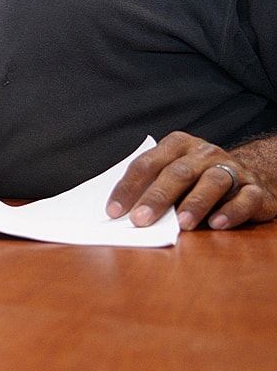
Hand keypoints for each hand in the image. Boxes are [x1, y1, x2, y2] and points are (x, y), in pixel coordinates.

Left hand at [106, 131, 276, 230]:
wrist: (251, 176)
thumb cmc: (198, 180)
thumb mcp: (173, 176)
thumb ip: (152, 188)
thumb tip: (123, 215)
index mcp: (178, 145)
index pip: (147, 164)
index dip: (129, 187)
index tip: (114, 211)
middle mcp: (205, 153)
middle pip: (178, 173)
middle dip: (157, 197)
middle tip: (140, 220)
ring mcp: (232, 169)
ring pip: (213, 182)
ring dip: (195, 203)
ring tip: (182, 225)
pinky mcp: (256, 190)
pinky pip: (245, 198)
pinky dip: (231, 211)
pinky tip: (217, 224)